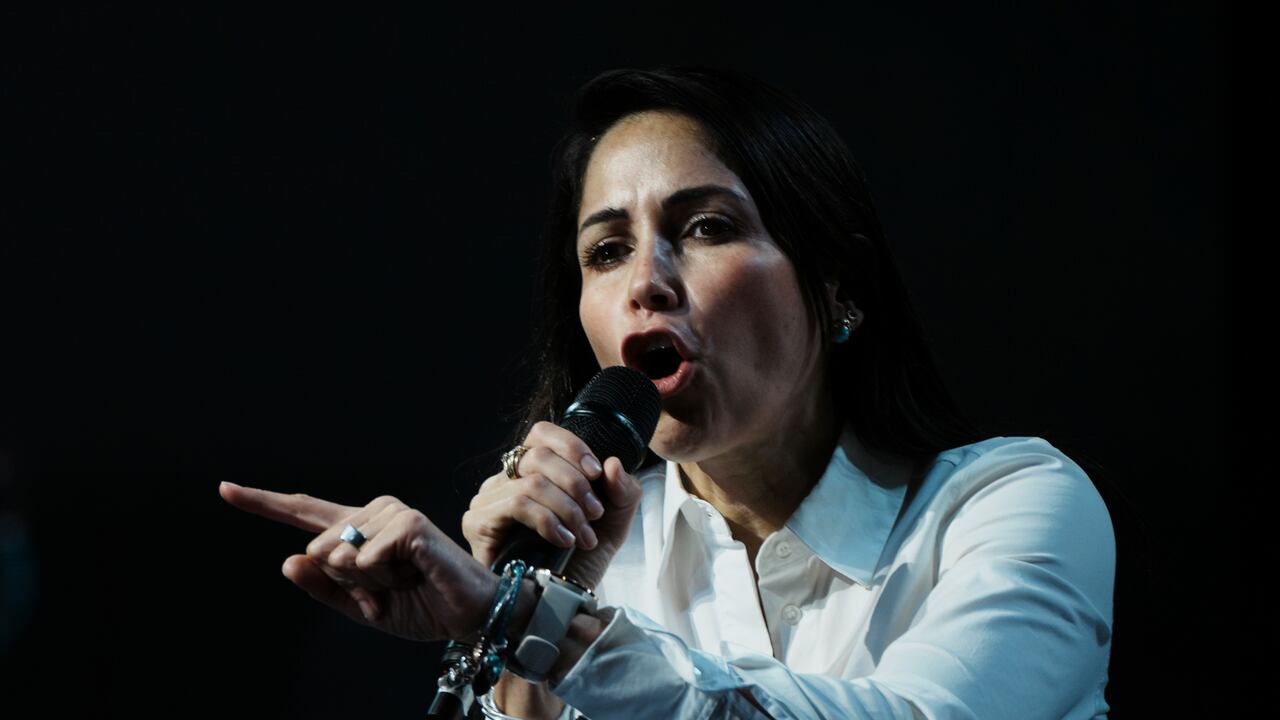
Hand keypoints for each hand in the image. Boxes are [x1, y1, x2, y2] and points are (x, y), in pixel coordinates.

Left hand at [219, 483, 497, 642]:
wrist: (468, 615)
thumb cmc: (420, 605)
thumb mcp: (361, 607)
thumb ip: (323, 587)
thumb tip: (288, 560)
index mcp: (358, 530)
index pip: (304, 512)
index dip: (263, 502)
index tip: (225, 488)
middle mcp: (372, 512)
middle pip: (317, 548)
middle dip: (345, 582)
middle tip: (388, 590)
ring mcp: (392, 513)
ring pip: (340, 554)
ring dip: (368, 583)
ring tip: (404, 582)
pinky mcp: (409, 524)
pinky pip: (365, 558)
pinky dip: (382, 579)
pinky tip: (412, 576)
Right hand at [462, 421, 642, 590]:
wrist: (560, 603)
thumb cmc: (581, 560)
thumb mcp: (614, 520)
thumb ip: (622, 489)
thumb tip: (612, 463)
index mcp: (532, 471)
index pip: (542, 434)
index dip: (572, 446)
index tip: (597, 473)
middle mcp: (504, 480)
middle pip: (539, 454)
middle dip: (576, 483)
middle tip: (595, 513)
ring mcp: (487, 500)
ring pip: (532, 481)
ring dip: (567, 508)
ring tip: (583, 535)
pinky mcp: (478, 523)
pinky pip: (517, 503)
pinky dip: (548, 520)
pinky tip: (564, 540)